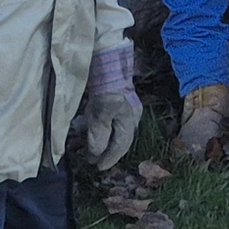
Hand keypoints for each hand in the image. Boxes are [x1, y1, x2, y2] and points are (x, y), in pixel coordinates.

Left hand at [77, 46, 142, 169]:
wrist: (109, 61)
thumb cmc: (105, 88)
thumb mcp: (99, 113)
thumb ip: (99, 134)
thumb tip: (96, 152)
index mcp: (129, 121)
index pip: (120, 146)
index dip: (109, 158)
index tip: (98, 167)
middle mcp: (133, 116)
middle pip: (122, 140)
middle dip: (109, 152)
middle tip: (95, 161)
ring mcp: (130, 107)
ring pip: (120, 131)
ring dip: (109, 142)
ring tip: (97, 149)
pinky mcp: (123, 99)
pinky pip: (116, 122)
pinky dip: (108, 130)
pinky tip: (101, 130)